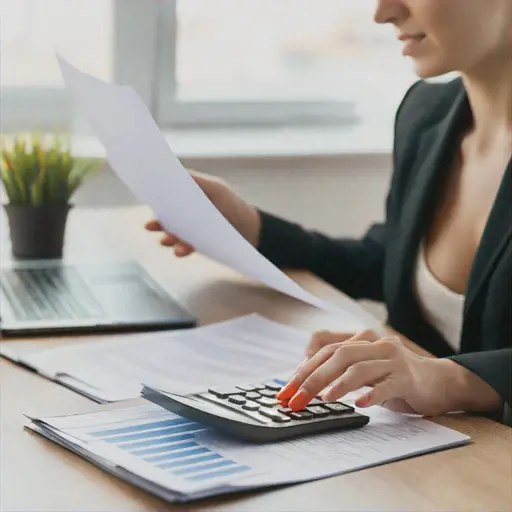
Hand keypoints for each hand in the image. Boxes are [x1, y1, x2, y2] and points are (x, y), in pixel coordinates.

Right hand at [145, 170, 261, 256]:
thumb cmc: (234, 206)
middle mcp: (187, 212)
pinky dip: (180, 249)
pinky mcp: (196, 245)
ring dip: (166, 237)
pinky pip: (183, 247)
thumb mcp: (217, 190)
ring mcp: (190, 229)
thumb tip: (175, 170)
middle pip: (166, 215)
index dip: (157, 192)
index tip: (145, 192)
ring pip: (172, 233)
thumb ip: (196, 181)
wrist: (251, 233)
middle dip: (157, 220)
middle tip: (150, 225)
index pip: (169, 192)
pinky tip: (179, 250)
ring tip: (165, 239)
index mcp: (190, 195)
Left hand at [277, 330, 501, 415]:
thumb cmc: (395, 377)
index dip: (303, 367)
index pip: (325, 348)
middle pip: (338, 356)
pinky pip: (388, 385)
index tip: (286, 389)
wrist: (440, 382)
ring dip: (338, 384)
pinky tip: (360, 404)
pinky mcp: (408, 378)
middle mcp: (376, 344)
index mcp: (362, 340)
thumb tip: (304, 378)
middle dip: (313, 378)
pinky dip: (372, 394)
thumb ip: (341, 368)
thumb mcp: (365, 369)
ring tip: (323, 399)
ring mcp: (394, 359)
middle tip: (295, 398)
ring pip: (359, 367)